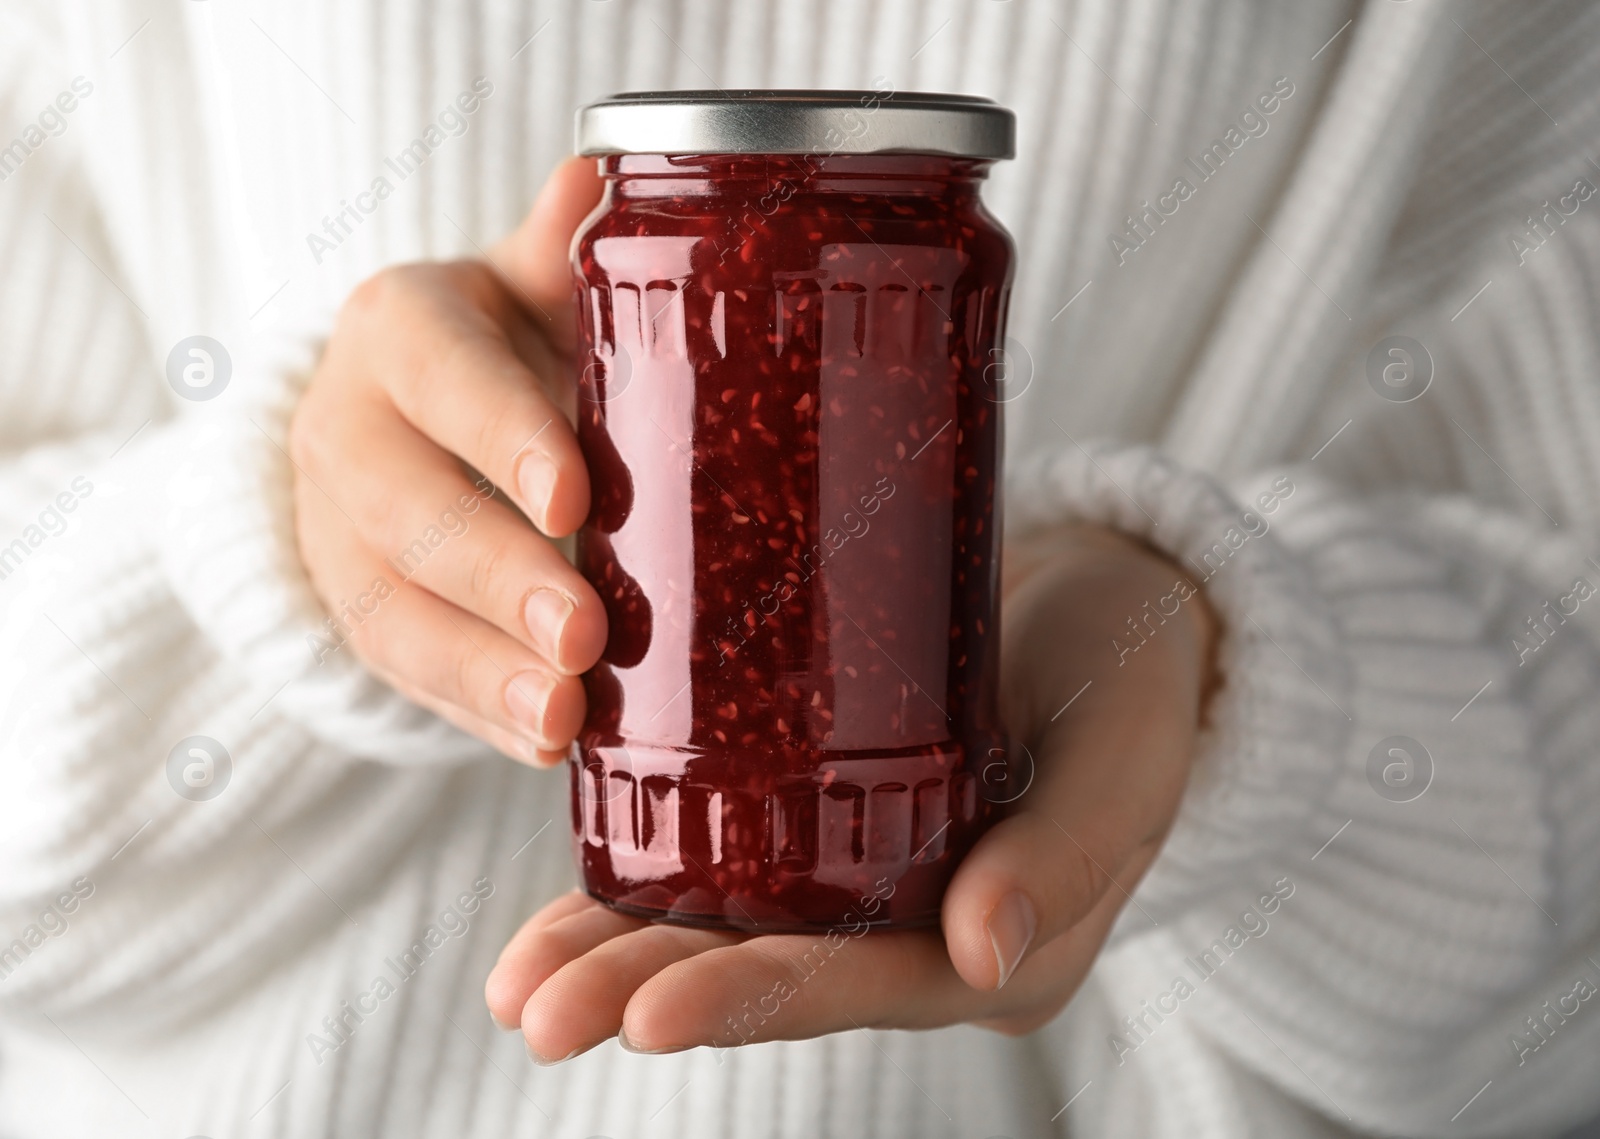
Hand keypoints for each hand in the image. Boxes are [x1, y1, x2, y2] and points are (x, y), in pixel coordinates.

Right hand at [290, 159, 608, 764]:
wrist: (407, 418)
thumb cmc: (498, 348)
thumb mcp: (522, 290)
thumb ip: (559, 251)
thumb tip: (607, 173)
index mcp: (398, 330)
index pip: (440, 376)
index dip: (500, 434)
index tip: (574, 495)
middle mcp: (347, 430)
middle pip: (407, 511)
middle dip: (497, 577)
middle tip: (583, 635)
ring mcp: (338, 534)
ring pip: (393, 609)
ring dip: (481, 673)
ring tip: (564, 717)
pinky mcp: (357, 612)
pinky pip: (407, 675)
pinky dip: (477, 713)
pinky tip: (545, 742)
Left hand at [485, 525, 1217, 1056]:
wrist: (1109, 606)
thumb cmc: (1132, 677)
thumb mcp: (1122, 756)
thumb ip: (1070, 852)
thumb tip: (987, 955)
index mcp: (988, 945)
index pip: (854, 984)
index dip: (749, 999)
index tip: (646, 1013)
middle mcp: (910, 931)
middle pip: (767, 971)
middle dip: (644, 991)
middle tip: (535, 1015)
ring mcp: (860, 878)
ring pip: (727, 926)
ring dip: (617, 952)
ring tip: (515, 986)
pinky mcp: (822, 815)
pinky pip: (726, 857)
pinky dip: (643, 877)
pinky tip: (565, 897)